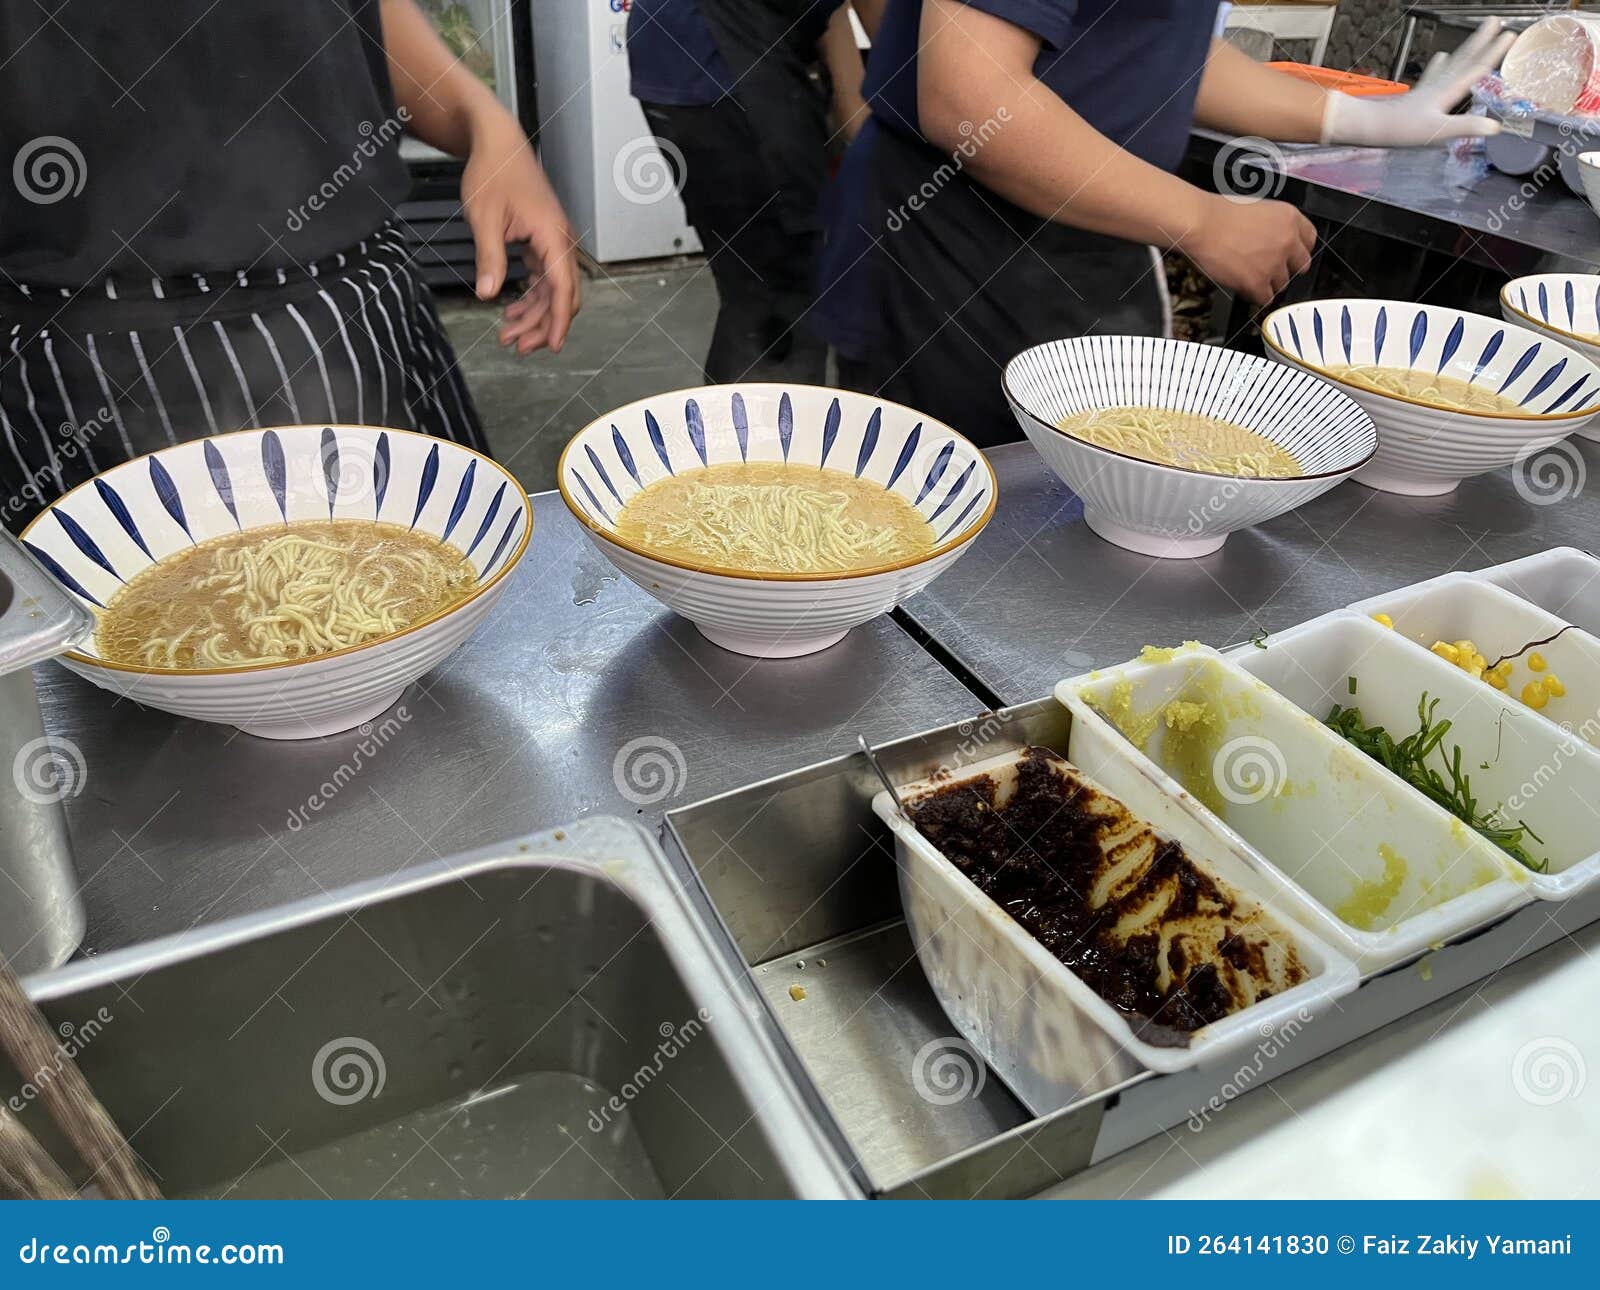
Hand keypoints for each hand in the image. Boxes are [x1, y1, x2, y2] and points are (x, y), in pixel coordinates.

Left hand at [461, 119, 581, 352]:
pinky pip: (544, 277)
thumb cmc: (493, 172)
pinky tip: (512, 310)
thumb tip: (487, 294)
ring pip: (551, 290)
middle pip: (561, 295)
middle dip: (541, 324)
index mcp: (552, 235)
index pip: (562, 288)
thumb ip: (490, 259)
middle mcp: (560, 241)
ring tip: (508, 334)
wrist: (497, 142)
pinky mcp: (543, 240)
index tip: (552, 346)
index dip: (557, 321)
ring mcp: (553, 241)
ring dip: (533, 314)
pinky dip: (530, 297)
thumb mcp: (484, 218)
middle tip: (516, 346)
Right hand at [1181, 194, 1315, 306]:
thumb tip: (1274, 242)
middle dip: (1287, 268)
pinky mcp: (1258, 282)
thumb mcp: (1259, 208)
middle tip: (1270, 268)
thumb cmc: (1219, 213)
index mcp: (1290, 217)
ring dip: (1269, 283)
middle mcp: (1288, 241)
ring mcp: (1275, 263)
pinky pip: (1265, 299)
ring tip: (1249, 276)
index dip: (1298, 249)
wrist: (1202, 224)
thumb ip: (1274, 226)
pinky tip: (1245, 288)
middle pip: (1301, 265)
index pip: (1310, 240)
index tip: (1290, 255)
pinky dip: (1255, 296)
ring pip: (1282, 284)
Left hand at [1322, 17, 1516, 147]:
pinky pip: (1435, 74)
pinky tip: (1441, 58)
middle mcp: (1439, 85)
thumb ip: (1467, 126)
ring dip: (1467, 48)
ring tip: (1478, 34)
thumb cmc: (1402, 129)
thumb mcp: (1438, 131)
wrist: (1370, 126)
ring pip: (1454, 62)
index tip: (1511, 35)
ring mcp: (1428, 88)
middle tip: (1495, 20)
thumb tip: (1494, 126)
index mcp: (1448, 91)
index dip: (1494, 52)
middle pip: (1465, 58)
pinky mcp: (1418, 94)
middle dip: (1482, 40)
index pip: (1477, 68)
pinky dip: (1441, 64)